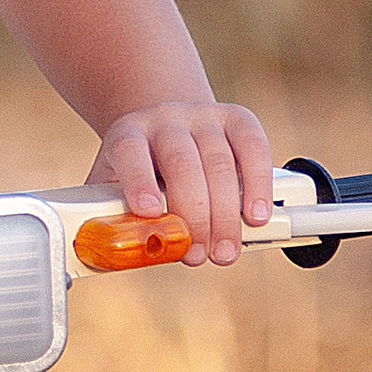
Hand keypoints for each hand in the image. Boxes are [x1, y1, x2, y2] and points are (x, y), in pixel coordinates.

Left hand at [92, 99, 274, 266]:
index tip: (150, 212)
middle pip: (181, 163)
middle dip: (192, 216)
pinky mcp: (237, 118)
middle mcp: (165, 119)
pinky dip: (258, 185)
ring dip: (225, 215)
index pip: (129, 150)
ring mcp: (202, 116)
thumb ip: (114, 217)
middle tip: (196, 255)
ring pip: (218, 162)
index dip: (139, 180)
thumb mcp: (115, 187)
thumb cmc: (140, 171)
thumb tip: (120, 254)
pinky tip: (256, 216)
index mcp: (127, 133)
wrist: (166, 131)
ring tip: (224, 251)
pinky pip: (253, 148)